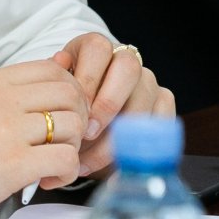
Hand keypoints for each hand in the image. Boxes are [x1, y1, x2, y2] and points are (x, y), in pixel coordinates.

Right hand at [0, 60, 88, 218]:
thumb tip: (53, 70)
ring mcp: (6, 130)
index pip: (51, 68)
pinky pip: (65, 159)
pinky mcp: (13, 164)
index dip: (69, 92)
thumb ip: (8, 93)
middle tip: (63, 142)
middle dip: (78, 118)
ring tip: (51, 165)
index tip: (61, 116)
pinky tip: (47, 181)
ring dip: (72, 148)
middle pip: (68, 92)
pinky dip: (66, 173)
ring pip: (72, 125)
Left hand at [51, 33, 177, 176]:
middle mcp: (126, 59)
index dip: (87, 79)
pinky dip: (138, 150)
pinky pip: (161, 123)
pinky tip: (114, 169)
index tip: (74, 110)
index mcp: (96, 48)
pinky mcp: (163, 103)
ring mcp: (147, 81)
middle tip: (87, 133)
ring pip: (144, 99)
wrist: (84, 127)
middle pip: (128, 68)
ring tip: (91, 160)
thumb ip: (54, 78)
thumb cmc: (67, 104)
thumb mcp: (55, 90)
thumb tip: (59, 61)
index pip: (98, 49)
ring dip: (118, 134)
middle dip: (107, 103)